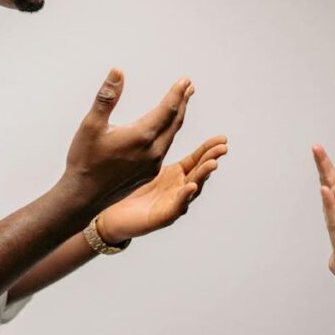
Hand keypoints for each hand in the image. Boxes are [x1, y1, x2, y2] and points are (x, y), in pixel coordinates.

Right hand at [63, 69, 193, 214]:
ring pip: (171, 136)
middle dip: (182, 103)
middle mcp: (152, 151)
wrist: (83, 196)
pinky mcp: (149, 173)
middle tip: (188, 87)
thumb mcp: (91, 125)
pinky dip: (169, 134)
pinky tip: (165, 130)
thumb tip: (118, 72)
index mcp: (141, 136)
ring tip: (181, 104)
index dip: (177, 93)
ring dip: (177, 118)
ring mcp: (153, 165)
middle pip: (174, 122)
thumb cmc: (84, 160)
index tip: (185, 80)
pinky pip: (164, 149)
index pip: (167, 109)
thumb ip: (107, 97)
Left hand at [99, 135, 228, 241]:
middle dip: (211, 160)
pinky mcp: (162, 217)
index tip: (222, 138)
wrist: (112, 215)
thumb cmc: (126, 189)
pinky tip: (190, 186)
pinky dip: (185, 197)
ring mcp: (172, 204)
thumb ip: (150, 143)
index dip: (209, 149)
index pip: (196, 160)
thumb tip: (155, 116)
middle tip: (223, 148)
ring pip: (192, 190)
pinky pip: (176, 207)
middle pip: (199, 173)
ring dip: (203, 176)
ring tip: (212, 164)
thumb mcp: (141, 162)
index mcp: (175, 175)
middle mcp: (178, 189)